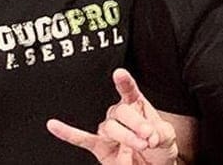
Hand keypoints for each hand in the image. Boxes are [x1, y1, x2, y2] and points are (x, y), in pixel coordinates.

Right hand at [47, 68, 177, 164]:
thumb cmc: (159, 148)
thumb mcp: (167, 137)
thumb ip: (159, 133)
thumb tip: (148, 136)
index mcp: (137, 105)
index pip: (129, 91)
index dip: (124, 82)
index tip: (119, 74)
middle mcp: (120, 114)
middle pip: (120, 111)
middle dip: (136, 124)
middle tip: (148, 137)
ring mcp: (109, 130)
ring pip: (109, 128)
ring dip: (125, 137)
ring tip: (140, 146)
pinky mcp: (100, 147)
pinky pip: (81, 139)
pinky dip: (67, 133)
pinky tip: (54, 126)